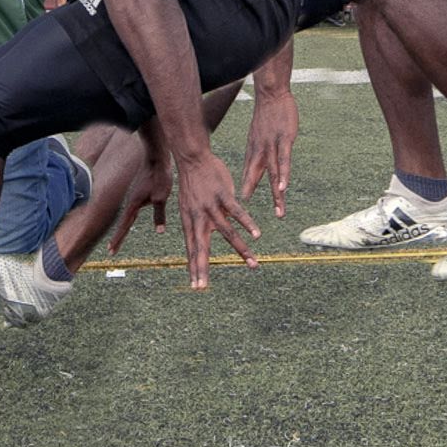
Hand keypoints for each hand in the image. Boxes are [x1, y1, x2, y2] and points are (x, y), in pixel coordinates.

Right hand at [108, 125, 173, 254]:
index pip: (124, 226)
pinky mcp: (138, 191)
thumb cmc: (158, 176)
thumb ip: (159, 215)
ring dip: (123, 228)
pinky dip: (130, 218)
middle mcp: (131, 202)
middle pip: (124, 223)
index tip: (111, 251)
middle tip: (111, 250)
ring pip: (128, 216)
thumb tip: (159, 231)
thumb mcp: (161, 197)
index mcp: (134, 204)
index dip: (118, 239)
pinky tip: (130, 219)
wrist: (155, 157)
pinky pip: (133, 208)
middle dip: (118, 237)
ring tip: (118, 239)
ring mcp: (134, 196)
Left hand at [174, 148, 259, 289]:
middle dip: (202, 268)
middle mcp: (198, 218)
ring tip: (253, 264)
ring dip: (241, 250)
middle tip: (203, 287)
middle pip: (201, 248)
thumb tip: (206, 236)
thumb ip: (197, 223)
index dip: (194, 268)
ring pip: (226, 233)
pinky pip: (237, 213)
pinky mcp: (223, 195)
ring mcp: (211, 207)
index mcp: (190, 222)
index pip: (191, 250)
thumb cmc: (193, 183)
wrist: (192, 159)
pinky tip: (257, 234)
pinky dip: (247, 224)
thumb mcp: (189, 207)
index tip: (196, 286)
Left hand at [239, 87, 297, 218]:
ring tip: (279, 211)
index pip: (247, 176)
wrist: (272, 94)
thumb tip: (253, 166)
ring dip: (276, 194)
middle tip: (254, 223)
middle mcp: (260, 152)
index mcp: (254, 151)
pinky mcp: (284, 141)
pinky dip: (284, 174)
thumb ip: (257, 153)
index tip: (239, 209)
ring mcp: (272, 147)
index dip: (244, 192)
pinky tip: (284, 187)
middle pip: (257, 180)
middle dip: (256, 199)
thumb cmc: (266, 115)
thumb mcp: (258, 135)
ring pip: (273, 175)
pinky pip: (283, 161)